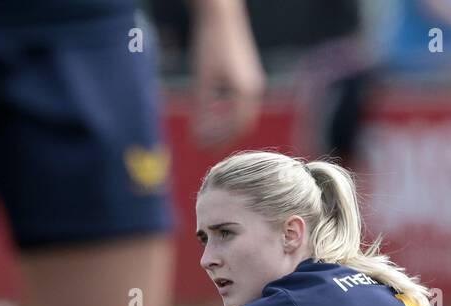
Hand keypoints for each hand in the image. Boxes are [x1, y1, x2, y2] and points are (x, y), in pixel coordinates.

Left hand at [190, 3, 264, 146]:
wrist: (221, 13)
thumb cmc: (210, 43)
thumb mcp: (202, 80)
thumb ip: (201, 110)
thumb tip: (197, 137)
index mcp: (245, 92)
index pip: (236, 128)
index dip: (219, 141)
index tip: (201, 147)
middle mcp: (254, 88)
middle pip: (242, 125)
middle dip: (223, 136)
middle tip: (203, 144)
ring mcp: (254, 82)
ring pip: (242, 114)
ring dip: (225, 125)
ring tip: (205, 131)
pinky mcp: (248, 76)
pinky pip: (241, 103)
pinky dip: (227, 113)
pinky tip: (212, 111)